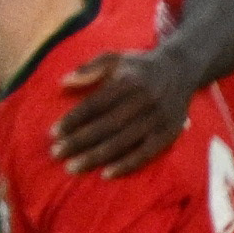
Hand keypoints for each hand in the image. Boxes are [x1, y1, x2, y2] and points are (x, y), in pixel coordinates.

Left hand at [50, 48, 201, 175]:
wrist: (180, 70)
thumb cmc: (137, 66)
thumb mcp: (113, 58)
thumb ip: (88, 68)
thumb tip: (63, 82)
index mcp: (127, 82)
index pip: (95, 105)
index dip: (74, 119)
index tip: (53, 133)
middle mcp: (144, 101)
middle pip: (107, 126)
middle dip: (80, 142)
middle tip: (56, 154)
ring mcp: (158, 119)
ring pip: (124, 142)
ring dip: (97, 157)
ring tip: (73, 167)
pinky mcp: (169, 134)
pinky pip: (146, 154)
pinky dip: (126, 165)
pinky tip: (105, 174)